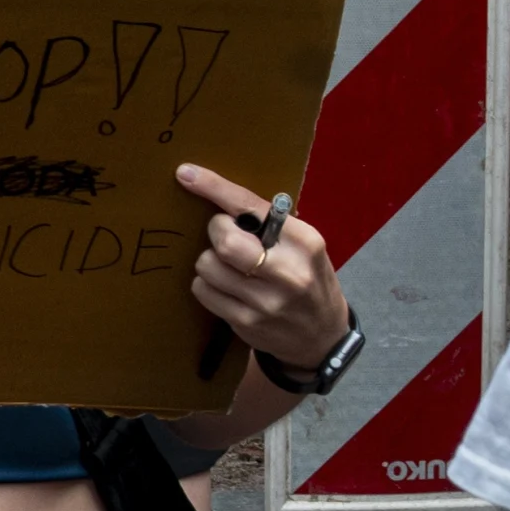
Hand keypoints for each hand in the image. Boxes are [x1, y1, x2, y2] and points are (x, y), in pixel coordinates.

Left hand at [176, 163, 350, 370]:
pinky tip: (227, 288)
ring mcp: (266, 301)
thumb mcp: (305, 247)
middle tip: (225, 236)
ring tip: (230, 267)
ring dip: (210, 261)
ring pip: (207, 265)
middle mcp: (288, 272)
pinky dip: (207, 285)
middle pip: (224, 241)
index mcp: (305, 242)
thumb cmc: (308, 279)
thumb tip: (218, 196)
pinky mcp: (246, 322)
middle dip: (216, 232)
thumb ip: (271, 224)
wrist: (322, 336)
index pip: (251, 207)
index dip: (214, 188)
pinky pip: (203, 290)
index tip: (186, 174)